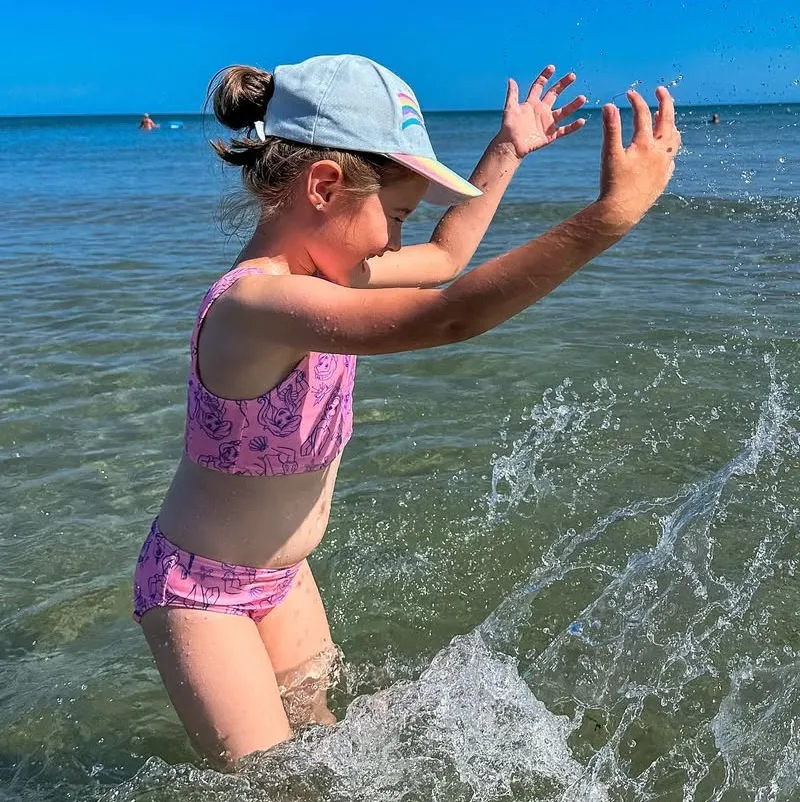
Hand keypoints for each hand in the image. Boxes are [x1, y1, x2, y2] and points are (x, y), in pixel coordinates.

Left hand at [496, 65, 586, 158]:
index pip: (539, 87)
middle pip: (554, 94)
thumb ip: (513, 95)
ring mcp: (547, 123)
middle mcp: (541, 111)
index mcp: (532, 103)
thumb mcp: (510, 109)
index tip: (552, 68)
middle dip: (563, 85)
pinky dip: (573, 126)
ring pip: (564, 112)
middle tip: (572, 76)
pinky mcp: (551, 135)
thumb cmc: (509, 127)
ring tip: (582, 98)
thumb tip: (511, 80)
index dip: (545, 77)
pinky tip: (582, 121)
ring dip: (573, 105)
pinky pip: (565, 130)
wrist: (510, 145)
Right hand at [597, 87, 680, 229]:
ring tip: (665, 118)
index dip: (636, 101)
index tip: (629, 94)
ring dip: (670, 125)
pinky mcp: (664, 178)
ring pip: (674, 139)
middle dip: (664, 103)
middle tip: (660, 91)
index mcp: (645, 144)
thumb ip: (610, 129)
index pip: (642, 115)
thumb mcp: (609, 155)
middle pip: (667, 120)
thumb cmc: (613, 184)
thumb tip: (608, 106)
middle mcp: (659, 152)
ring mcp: (664, 166)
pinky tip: (664, 150)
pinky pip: (671, 158)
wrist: (621, 212)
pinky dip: (668, 148)